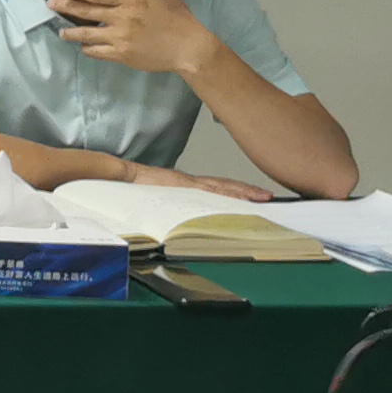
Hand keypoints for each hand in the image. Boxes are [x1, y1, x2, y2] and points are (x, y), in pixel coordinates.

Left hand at [47, 0, 218, 78]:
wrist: (190, 48)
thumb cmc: (179, 18)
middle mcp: (122, 17)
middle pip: (87, 10)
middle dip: (66, 6)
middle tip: (49, 3)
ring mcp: (121, 37)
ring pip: (87, 34)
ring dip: (72, 32)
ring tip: (61, 31)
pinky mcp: (122, 55)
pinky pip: (97, 51)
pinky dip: (88, 48)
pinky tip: (83, 46)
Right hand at [124, 162, 272, 202]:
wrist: (122, 176)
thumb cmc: (138, 189)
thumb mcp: (162, 198)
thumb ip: (177, 204)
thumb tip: (191, 216)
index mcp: (189, 186)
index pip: (220, 187)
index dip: (240, 190)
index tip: (258, 196)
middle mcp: (192, 183)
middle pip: (226, 185)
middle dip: (248, 191)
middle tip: (269, 197)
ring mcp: (188, 183)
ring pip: (220, 187)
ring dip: (241, 192)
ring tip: (260, 198)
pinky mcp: (181, 185)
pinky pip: (206, 190)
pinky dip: (223, 193)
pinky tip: (235, 198)